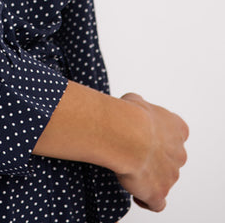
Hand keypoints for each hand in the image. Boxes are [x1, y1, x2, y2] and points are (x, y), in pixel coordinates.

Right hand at [115, 92, 188, 211]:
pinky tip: (137, 195)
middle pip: (171, 159)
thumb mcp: (135, 100)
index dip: (161, 137)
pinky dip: (147, 201)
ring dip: (150, 178)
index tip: (148, 137)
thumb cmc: (129, 117)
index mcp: (177, 129)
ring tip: (130, 172)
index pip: (177, 134)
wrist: (125, 135)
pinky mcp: (159, 193)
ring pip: (164, 180)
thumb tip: (134, 107)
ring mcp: (171, 175)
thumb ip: (141, 107)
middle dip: (156, 159)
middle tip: (135, 153)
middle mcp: (179, 153)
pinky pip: (157, 203)